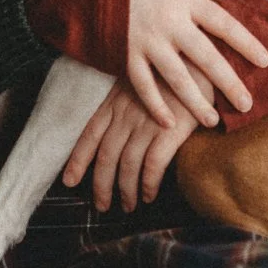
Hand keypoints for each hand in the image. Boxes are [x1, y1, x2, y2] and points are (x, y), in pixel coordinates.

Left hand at [62, 78, 191, 211]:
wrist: (199, 60)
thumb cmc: (172, 70)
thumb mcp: (140, 81)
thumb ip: (127, 103)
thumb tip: (121, 131)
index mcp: (115, 102)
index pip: (89, 135)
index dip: (78, 160)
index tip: (68, 181)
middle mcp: (126, 115)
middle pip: (106, 157)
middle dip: (101, 186)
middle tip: (102, 206)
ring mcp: (146, 124)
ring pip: (127, 166)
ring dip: (126, 191)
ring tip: (128, 206)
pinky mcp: (169, 132)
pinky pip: (152, 166)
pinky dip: (148, 184)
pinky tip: (149, 195)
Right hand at [123, 0, 267, 125]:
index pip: (223, 24)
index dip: (246, 42)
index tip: (265, 61)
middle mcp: (169, 23)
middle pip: (206, 57)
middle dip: (228, 82)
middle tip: (247, 105)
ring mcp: (146, 41)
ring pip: (177, 78)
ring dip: (195, 102)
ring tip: (211, 121)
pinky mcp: (124, 54)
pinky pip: (142, 85)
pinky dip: (154, 105)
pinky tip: (168, 123)